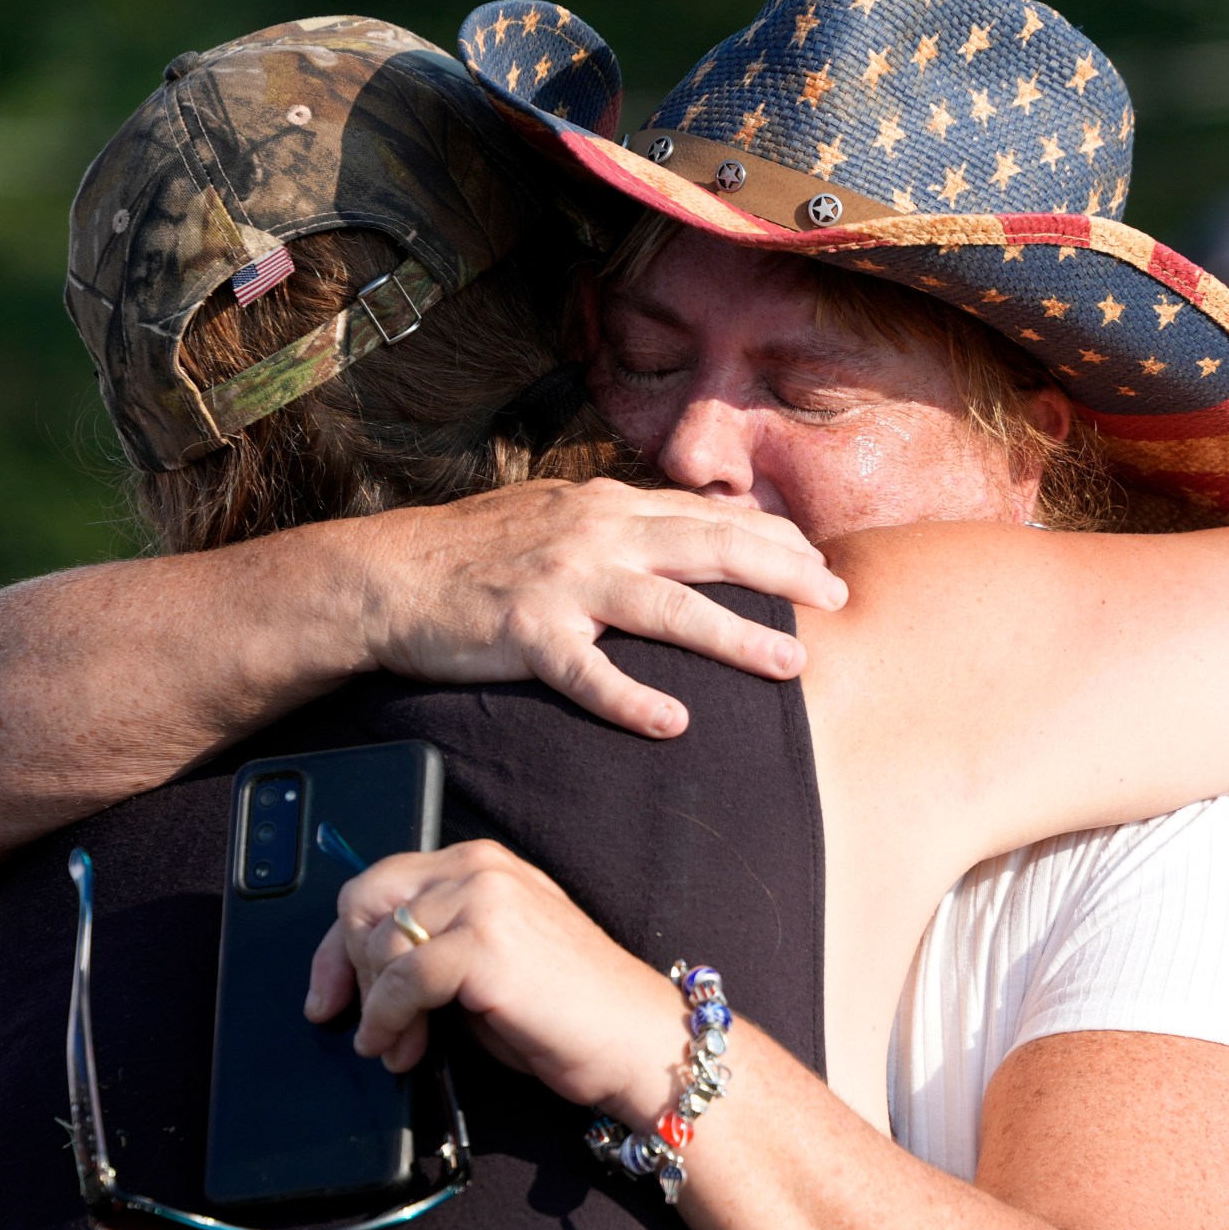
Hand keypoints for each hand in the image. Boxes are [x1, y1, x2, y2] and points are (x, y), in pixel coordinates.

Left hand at [302, 840, 686, 1126]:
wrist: (634, 1040)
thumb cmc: (567, 1011)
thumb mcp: (487, 960)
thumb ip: (434, 945)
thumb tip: (357, 973)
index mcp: (481, 863)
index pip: (378, 881)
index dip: (339, 942)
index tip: (327, 993)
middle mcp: (479, 868)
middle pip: (364, 900)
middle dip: (347, 966)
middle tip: (363, 1020)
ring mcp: (484, 900)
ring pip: (379, 943)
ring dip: (374, 1006)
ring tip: (396, 1046)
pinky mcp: (485, 944)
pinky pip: (400, 980)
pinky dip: (386, 1020)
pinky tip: (396, 1046)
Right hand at [348, 479, 847, 736]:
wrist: (390, 574)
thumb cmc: (478, 552)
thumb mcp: (558, 515)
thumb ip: (623, 521)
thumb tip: (692, 527)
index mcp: (606, 506)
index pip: (708, 516)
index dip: (773, 538)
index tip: (822, 561)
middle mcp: (595, 535)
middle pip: (709, 548)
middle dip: (784, 573)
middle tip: (838, 599)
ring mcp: (562, 583)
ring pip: (667, 607)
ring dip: (735, 635)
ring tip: (790, 664)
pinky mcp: (524, 632)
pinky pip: (587, 672)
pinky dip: (631, 698)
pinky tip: (673, 723)